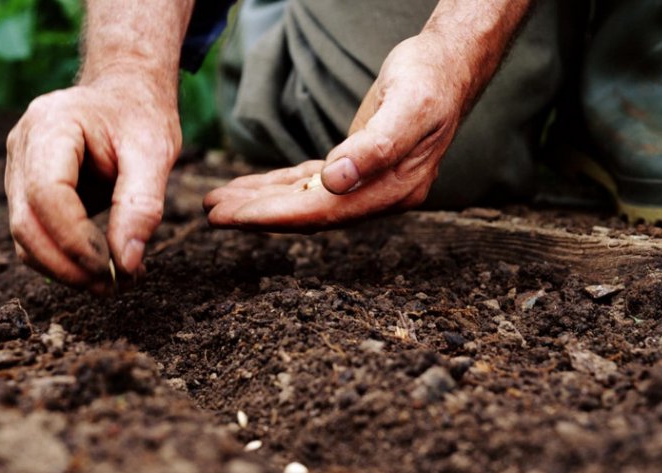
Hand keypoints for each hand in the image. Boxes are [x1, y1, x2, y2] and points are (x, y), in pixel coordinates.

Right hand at [5, 71, 180, 293]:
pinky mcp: (26, 191)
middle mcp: (23, 147)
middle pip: (26, 223)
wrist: (124, 95)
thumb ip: (141, 206)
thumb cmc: (140, 116)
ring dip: (66, 271)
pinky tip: (103, 266)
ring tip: (115, 283)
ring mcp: (17, 170)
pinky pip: (35, 236)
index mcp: (50, 125)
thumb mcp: (155, 153)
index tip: (115, 268)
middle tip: (115, 288)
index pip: (47, 194)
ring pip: (25, 238)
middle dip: (69, 265)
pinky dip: (65, 260)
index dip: (76, 240)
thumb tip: (127, 265)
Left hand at [204, 33, 468, 231]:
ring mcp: (368, 184)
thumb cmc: (430, 81)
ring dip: (262, 201)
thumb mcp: (408, 107)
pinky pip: (310, 183)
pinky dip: (279, 186)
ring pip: (304, 200)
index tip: (233, 217)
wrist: (449, 66)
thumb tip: (336, 182)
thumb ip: (375, 147)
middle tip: (212, 213)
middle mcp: (379, 196)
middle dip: (258, 214)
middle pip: (307, 213)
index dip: (275, 216)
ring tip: (219, 201)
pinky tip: (252, 187)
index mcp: (392, 190)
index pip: (323, 212)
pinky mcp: (356, 167)